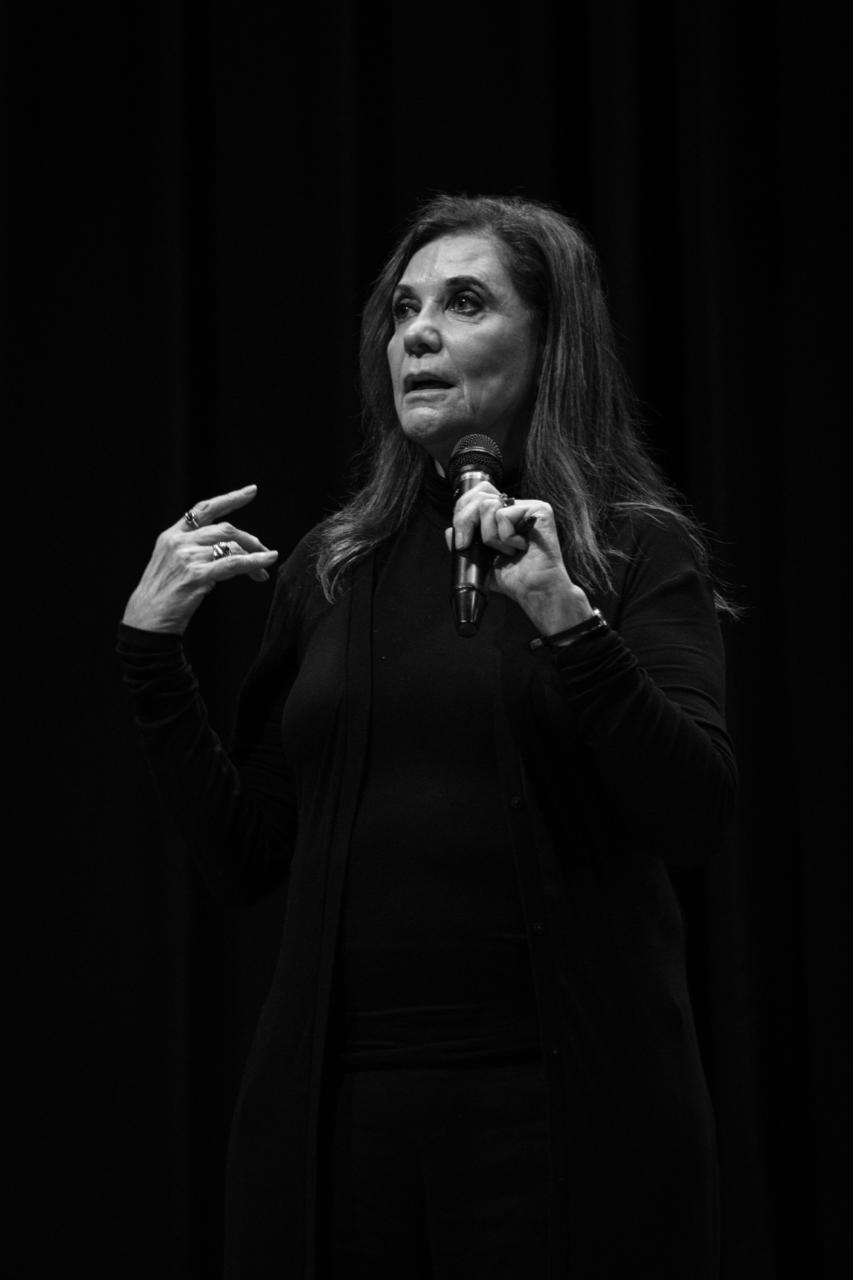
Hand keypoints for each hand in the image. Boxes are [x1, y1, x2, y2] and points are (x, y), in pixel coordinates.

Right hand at [122, 484, 278, 633]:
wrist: (145, 620)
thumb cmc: (160, 596)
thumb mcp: (171, 564)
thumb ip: (192, 551)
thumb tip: (228, 550)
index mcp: (171, 535)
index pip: (203, 509)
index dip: (230, 498)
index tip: (252, 491)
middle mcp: (178, 542)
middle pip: (225, 529)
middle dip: (250, 540)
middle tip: (265, 553)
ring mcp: (186, 558)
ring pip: (231, 546)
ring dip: (254, 557)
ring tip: (262, 571)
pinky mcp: (196, 576)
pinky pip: (233, 564)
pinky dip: (253, 562)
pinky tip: (265, 565)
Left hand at [445, 480, 593, 634]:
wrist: (535, 591)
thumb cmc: (514, 578)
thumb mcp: (480, 561)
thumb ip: (465, 544)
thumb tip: (449, 530)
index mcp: (502, 515)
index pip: (477, 494)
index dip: (462, 510)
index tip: (461, 539)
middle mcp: (515, 507)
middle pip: (478, 495)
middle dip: (465, 521)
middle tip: (467, 544)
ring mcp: (527, 507)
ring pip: (488, 506)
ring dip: (489, 536)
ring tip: (506, 550)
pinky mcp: (539, 510)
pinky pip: (504, 515)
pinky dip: (505, 537)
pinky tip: (519, 547)